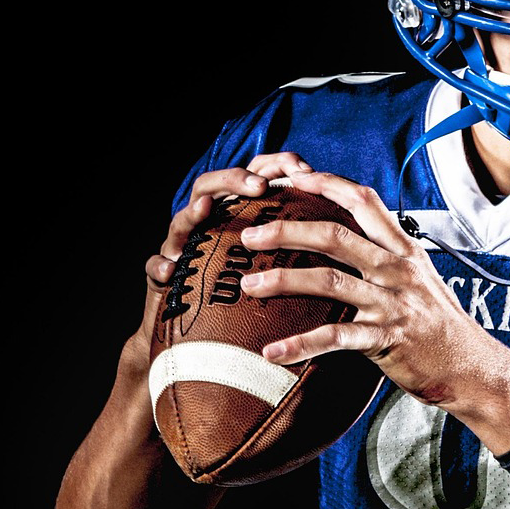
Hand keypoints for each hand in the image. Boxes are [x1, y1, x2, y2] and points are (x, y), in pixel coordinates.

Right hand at [137, 150, 314, 350]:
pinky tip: (170, 268)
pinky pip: (154, 267)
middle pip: (212, 187)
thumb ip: (305, 245)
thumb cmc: (250, 298)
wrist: (204, 342)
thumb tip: (355, 232)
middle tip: (259, 186)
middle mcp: (208, 226)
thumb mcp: (280, 267)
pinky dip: (160, 264)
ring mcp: (181, 248)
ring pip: (179, 221)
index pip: (254, 175)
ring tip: (206, 209)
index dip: (276, 166)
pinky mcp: (162, 278)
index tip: (304, 171)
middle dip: (234, 180)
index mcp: (238, 216)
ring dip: (191, 213)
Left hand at [237, 170, 509, 454]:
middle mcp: (397, 269)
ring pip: (330, 281)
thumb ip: (386, 254)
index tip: (288, 178)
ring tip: (250, 284)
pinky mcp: (386, 339)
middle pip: (335, 235)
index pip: (362, 201)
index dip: (324, 184)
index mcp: (403, 248)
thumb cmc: (439, 322)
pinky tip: (273, 353)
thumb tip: (349, 234)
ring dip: (284, 281)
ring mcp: (392, 304)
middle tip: (250, 234)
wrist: (471, 366)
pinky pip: (336, 338)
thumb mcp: (419, 277)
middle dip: (288, 230)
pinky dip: (301, 345)